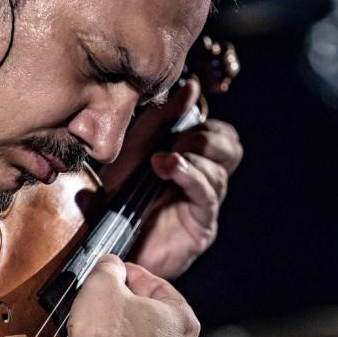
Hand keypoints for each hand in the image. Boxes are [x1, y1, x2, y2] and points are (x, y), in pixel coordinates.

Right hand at [14, 255, 199, 336]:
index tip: (120, 272)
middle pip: (158, 319)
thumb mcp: (102, 281)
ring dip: (130, 335)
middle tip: (111, 298)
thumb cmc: (103, 336)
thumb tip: (112, 265)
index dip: (136, 276)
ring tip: (103, 326)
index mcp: (184, 321)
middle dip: (134, 306)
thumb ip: (111, 266)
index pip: (161, 288)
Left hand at [116, 78, 243, 278]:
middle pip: (228, 145)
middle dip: (205, 134)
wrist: (109, 249)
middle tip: (178, 137)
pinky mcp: (202, 225)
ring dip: (193, 154)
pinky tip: (168, 167)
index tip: (185, 94)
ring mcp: (204, 203)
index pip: (210, 126)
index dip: (200, 111)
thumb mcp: (131, 153)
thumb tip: (189, 87)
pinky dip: (189, 174)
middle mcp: (203, 179)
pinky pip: (207, 193)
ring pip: (220, 166)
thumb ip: (156, 123)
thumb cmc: (118, 202)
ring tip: (162, 158)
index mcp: (189, 159)